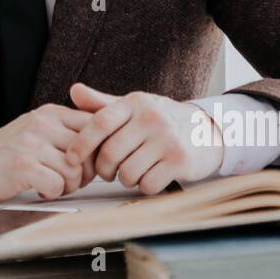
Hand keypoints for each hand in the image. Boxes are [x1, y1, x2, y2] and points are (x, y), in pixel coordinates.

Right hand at [0, 104, 99, 201]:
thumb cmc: (11, 151)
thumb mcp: (40, 129)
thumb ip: (68, 130)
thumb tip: (105, 143)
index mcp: (51, 113)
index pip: (94, 125)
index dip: (98, 150)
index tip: (89, 163)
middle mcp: (43, 124)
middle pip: (88, 151)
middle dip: (85, 172)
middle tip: (70, 179)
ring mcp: (31, 143)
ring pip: (74, 170)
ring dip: (69, 186)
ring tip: (54, 185)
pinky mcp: (22, 165)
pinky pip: (56, 185)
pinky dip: (53, 193)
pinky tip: (41, 190)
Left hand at [62, 83, 223, 194]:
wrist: (207, 130)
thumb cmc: (162, 121)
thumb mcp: (134, 107)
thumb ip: (103, 104)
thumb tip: (74, 91)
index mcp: (135, 103)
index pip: (101, 122)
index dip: (81, 143)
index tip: (72, 158)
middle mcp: (151, 118)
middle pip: (110, 153)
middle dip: (104, 170)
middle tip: (109, 172)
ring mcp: (168, 139)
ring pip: (128, 172)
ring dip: (125, 180)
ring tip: (132, 172)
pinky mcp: (181, 160)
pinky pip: (148, 184)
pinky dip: (144, 187)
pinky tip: (150, 177)